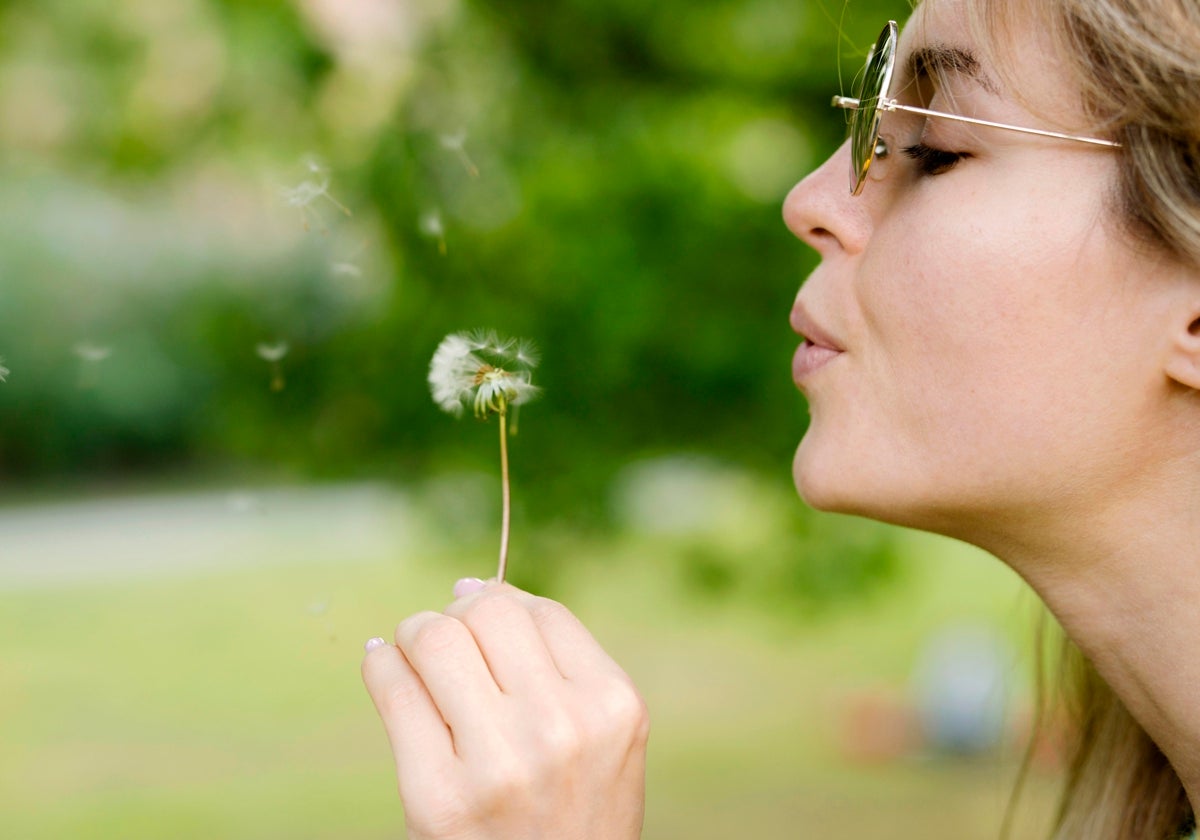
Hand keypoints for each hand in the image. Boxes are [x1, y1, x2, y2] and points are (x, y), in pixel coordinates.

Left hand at [361, 580, 648, 839]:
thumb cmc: (573, 815)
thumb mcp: (603, 739)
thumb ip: (558, 664)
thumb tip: (473, 584)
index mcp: (613, 704)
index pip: (540, 611)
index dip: (502, 606)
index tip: (481, 628)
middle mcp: (562, 727)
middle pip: (486, 610)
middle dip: (455, 615)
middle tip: (445, 645)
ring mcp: (498, 763)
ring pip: (435, 636)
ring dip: (415, 635)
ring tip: (416, 657)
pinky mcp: (437, 796)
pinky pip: (392, 686)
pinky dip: (380, 665)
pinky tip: (384, 668)